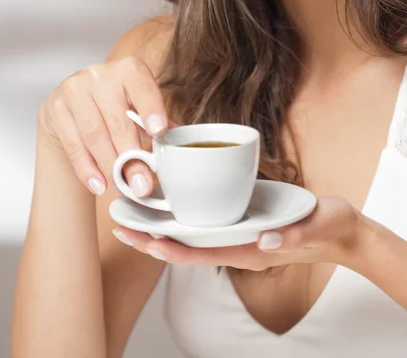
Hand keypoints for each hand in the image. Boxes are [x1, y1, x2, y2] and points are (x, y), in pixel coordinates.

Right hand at [37, 57, 177, 195]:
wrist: (74, 104)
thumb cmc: (116, 106)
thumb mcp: (139, 107)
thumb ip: (158, 124)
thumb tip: (178, 144)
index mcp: (129, 70)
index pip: (143, 89)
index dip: (151, 110)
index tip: (159, 132)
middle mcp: (100, 75)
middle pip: (118, 122)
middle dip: (131, 158)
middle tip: (142, 185)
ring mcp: (75, 90)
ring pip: (95, 136)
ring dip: (109, 166)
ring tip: (121, 186)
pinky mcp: (57, 109)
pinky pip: (74, 144)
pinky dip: (87, 168)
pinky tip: (99, 184)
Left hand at [112, 195, 362, 270]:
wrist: (338, 233)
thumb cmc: (328, 227)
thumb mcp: (317, 225)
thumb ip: (295, 234)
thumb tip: (265, 241)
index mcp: (250, 250)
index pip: (204, 253)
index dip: (173, 248)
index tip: (146, 240)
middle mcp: (237, 246)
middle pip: (187, 248)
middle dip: (152, 239)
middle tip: (120, 226)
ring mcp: (237, 237)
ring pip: (190, 237)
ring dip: (159, 229)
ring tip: (130, 217)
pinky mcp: (240, 223)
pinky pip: (204, 224)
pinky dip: (180, 217)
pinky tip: (165, 204)